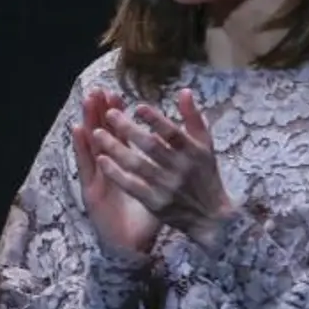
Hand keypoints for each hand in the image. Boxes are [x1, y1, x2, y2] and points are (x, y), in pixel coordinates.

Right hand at [71, 89, 161, 255]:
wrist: (132, 248)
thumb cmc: (149, 220)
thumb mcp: (164, 189)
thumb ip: (170, 169)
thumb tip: (181, 149)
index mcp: (128, 169)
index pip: (122, 137)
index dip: (119, 116)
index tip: (119, 95)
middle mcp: (110, 171)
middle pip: (104, 135)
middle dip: (102, 113)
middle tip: (99, 90)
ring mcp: (98, 179)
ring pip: (92, 145)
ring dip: (89, 121)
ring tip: (87, 101)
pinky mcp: (90, 190)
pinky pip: (86, 165)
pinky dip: (81, 147)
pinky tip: (78, 129)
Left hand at [88, 88, 236, 247]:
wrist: (211, 217)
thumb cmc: (205, 174)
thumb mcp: (205, 145)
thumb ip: (193, 117)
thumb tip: (183, 91)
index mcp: (194, 152)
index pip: (173, 133)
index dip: (156, 120)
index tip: (138, 106)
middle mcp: (180, 169)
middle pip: (151, 147)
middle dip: (128, 129)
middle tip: (109, 114)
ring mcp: (167, 187)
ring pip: (137, 165)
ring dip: (115, 148)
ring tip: (97, 133)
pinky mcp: (155, 203)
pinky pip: (132, 186)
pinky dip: (116, 173)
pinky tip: (101, 160)